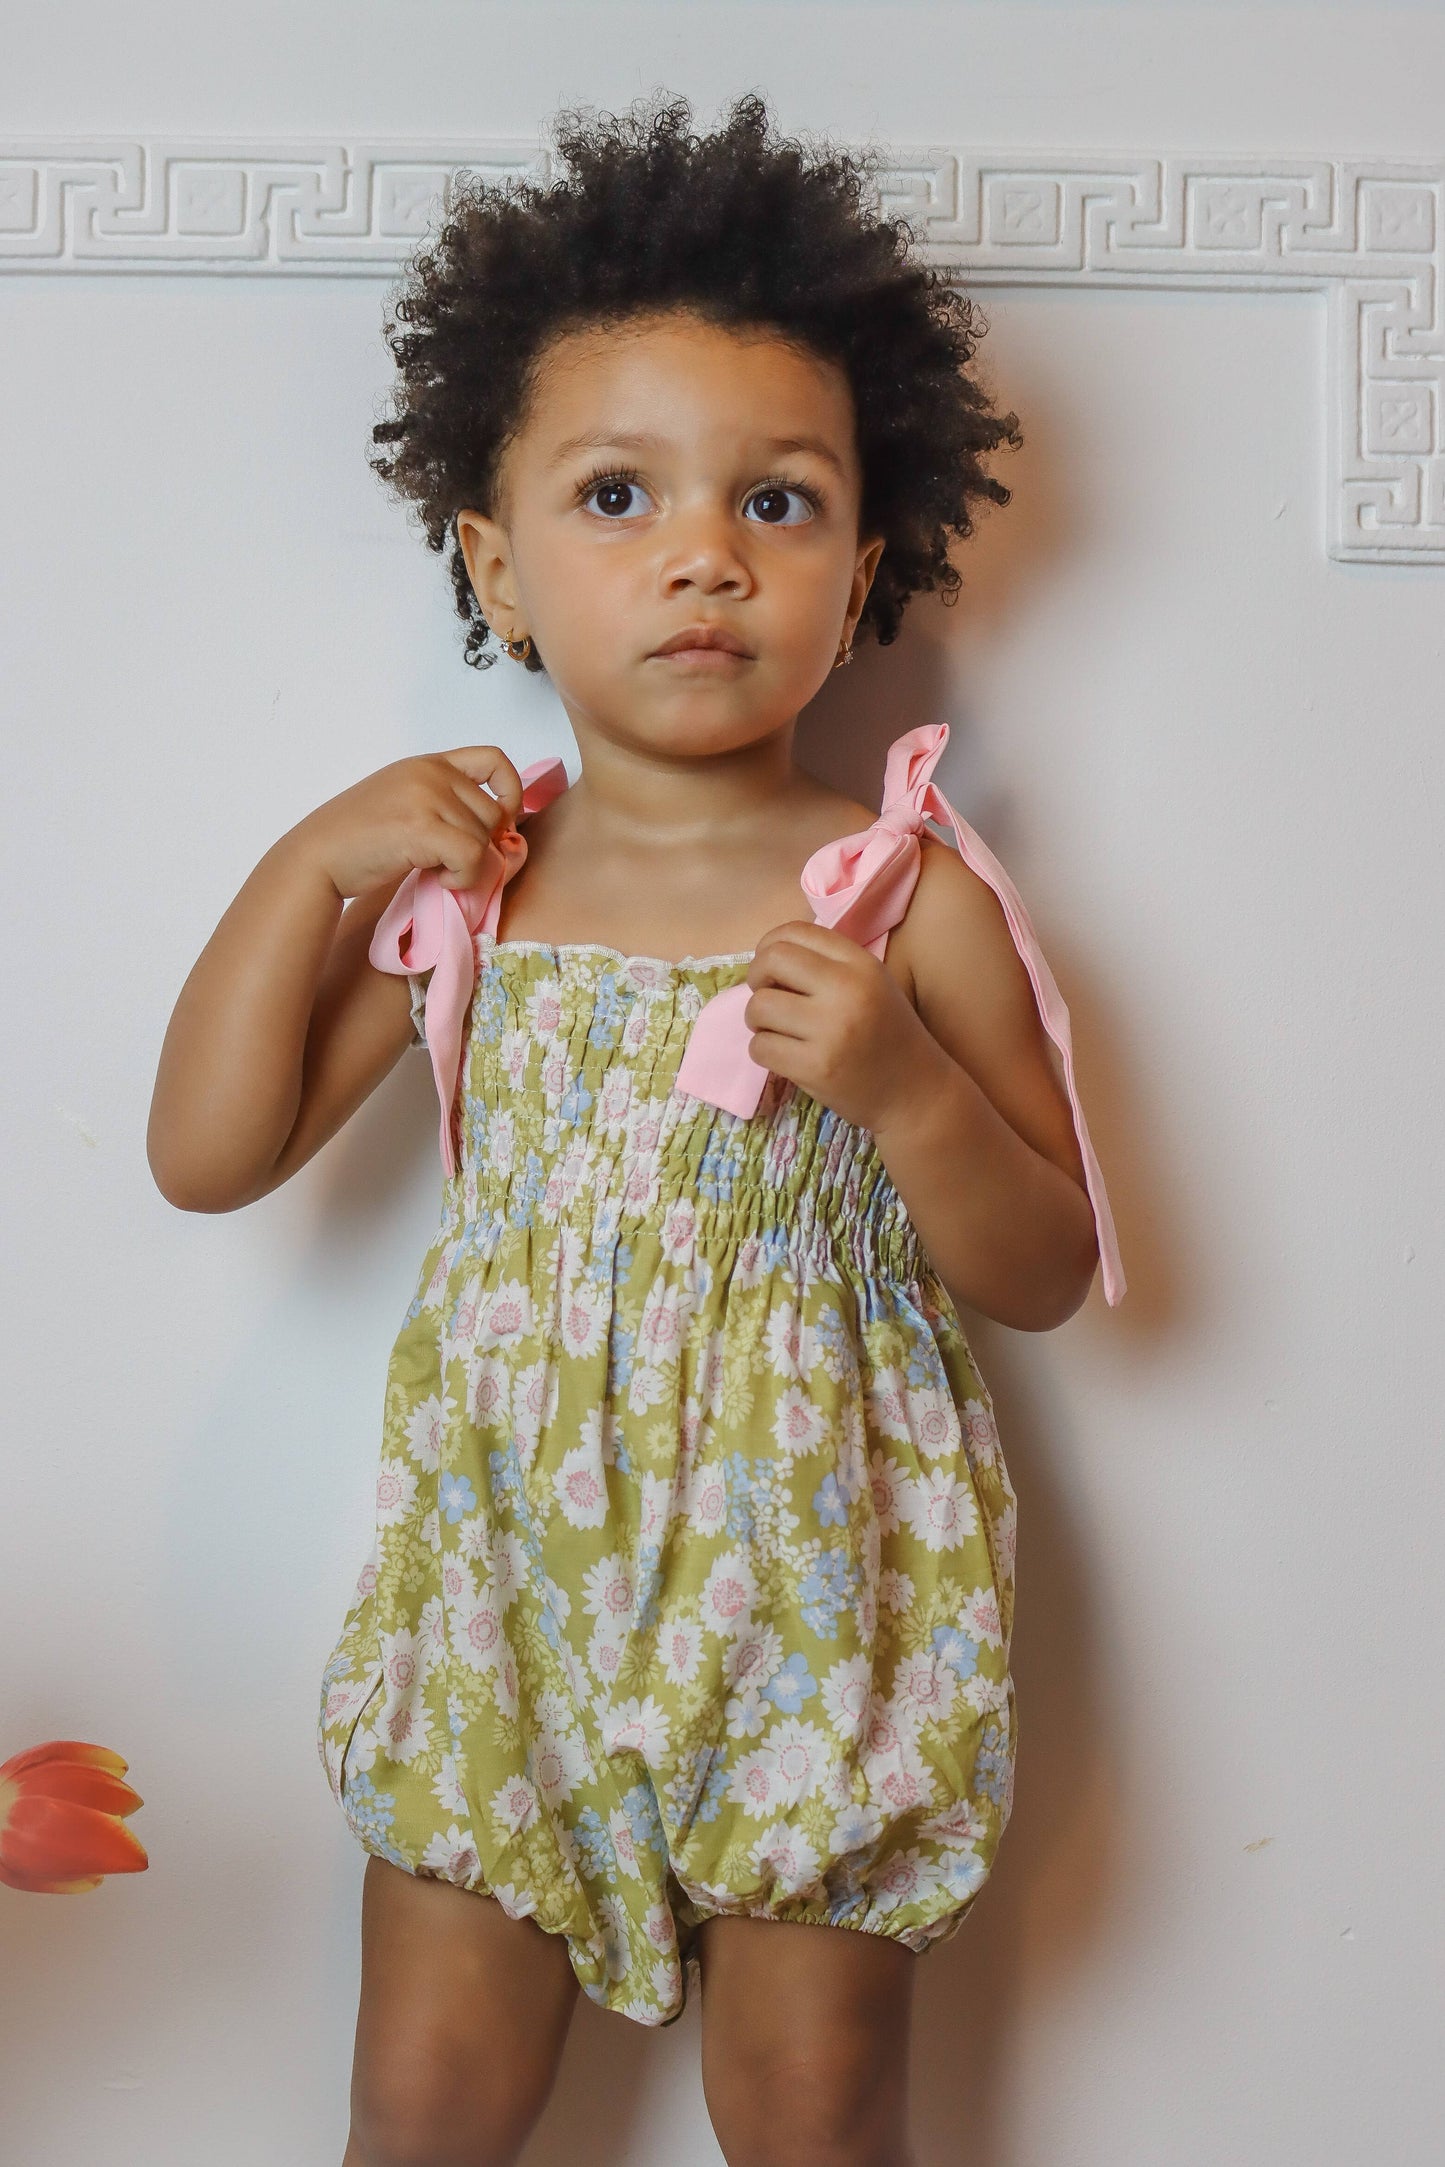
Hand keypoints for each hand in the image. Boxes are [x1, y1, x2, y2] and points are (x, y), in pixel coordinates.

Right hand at [285, 746, 525, 901]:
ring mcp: (425, 797)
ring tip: (437, 871)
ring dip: (469, 866)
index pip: (495, 759)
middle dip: (481, 845)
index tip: (500, 822)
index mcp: (428, 763)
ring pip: (485, 838)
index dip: (511, 792)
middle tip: (450, 862)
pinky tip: (439, 881)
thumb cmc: (358, 839)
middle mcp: (430, 773)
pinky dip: (463, 878)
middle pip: (493, 812)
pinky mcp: (421, 828)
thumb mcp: (405, 802)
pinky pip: (472, 857)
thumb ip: (445, 803)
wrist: (317, 857)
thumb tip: (501, 831)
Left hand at [741, 920, 947, 1133]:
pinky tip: (784, 1055)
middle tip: (767, 997)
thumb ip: (827, 965)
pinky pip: (760, 1047)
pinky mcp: (816, 1067)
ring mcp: (831, 1030)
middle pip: (772, 960)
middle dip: (756, 977)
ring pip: (759, 1007)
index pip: (796, 932)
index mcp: (861, 964)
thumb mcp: (871, 984)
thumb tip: (766, 958)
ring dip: (757, 1020)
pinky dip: (763, 1050)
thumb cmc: (887, 1035)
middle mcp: (848, 990)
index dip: (769, 946)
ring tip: (777, 1030)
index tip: (771, 969)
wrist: (915, 1092)